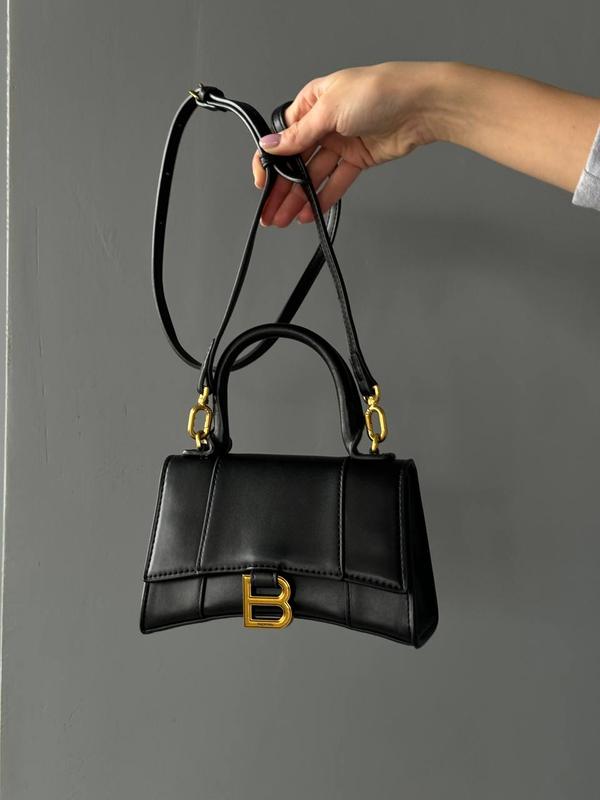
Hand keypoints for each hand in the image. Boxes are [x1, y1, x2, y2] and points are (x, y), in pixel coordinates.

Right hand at [252, 62, 445, 225]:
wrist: (420, 105)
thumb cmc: (378, 91)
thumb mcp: (329, 109)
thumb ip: (299, 134)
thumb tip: (270, 145)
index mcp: (312, 103)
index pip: (282, 137)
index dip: (269, 162)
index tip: (261, 183)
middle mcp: (325, 123)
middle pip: (296, 161)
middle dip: (281, 188)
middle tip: (270, 212)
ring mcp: (342, 142)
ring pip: (314, 176)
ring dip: (299, 198)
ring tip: (285, 219)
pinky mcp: (358, 159)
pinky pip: (336, 182)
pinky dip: (323, 198)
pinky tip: (310, 212)